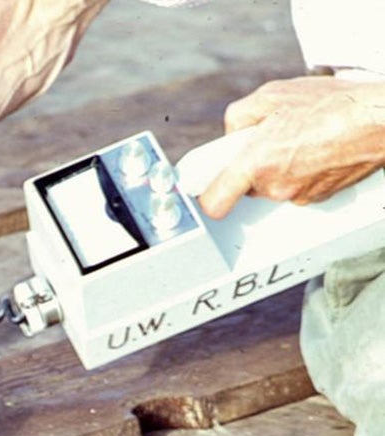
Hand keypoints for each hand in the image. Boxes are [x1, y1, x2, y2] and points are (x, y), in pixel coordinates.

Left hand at [200, 76, 384, 218]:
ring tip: (299, 140)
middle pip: (247, 187)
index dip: (207, 195)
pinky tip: (315, 149)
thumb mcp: (270, 96)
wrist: (378, 119)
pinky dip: (301, 171)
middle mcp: (275, 186)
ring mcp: (299, 196)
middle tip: (266, 143)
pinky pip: (298, 186)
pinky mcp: (319, 197)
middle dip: (251, 167)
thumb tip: (231, 133)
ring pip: (274, 186)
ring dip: (278, 167)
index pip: (215, 202)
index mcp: (256, 164)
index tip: (206, 187)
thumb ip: (238, 117)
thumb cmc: (329, 105)